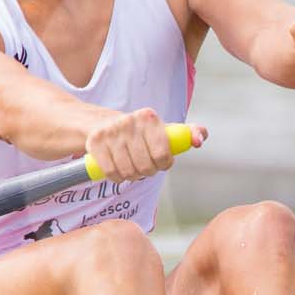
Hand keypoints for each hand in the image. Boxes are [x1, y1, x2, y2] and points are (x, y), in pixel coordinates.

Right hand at [83, 108, 202, 183]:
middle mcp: (129, 121)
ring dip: (131, 176)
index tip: (160, 161)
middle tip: (144, 165)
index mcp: (149, 117)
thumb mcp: (162, 129)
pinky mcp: (94, 143)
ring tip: (131, 167)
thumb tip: (200, 139)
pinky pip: (111, 173)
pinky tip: (117, 168)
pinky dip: (116, 177)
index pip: (163, 154)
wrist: (100, 123)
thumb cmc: (139, 132)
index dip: (163, 164)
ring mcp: (110, 132)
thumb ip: (186, 133)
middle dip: (147, 171)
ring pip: (128, 172)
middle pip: (145, 167)